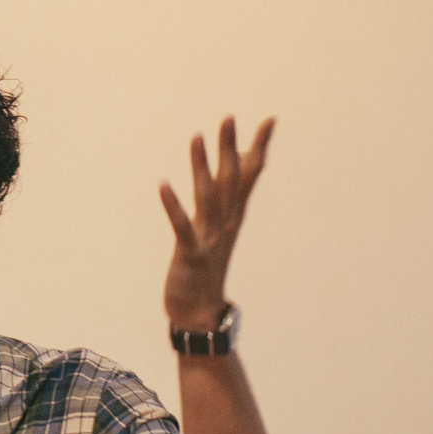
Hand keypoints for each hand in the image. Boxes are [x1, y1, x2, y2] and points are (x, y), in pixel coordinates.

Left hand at [160, 116, 273, 331]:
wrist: (198, 316)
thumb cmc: (205, 271)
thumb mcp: (217, 233)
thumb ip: (224, 204)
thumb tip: (232, 177)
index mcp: (233, 217)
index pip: (250, 177)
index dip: (258, 148)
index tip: (268, 120)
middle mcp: (225, 224)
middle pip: (231, 180)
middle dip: (229, 148)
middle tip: (228, 117)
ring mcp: (210, 239)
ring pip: (208, 196)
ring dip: (202, 166)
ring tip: (196, 137)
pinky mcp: (190, 255)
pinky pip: (183, 226)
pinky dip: (174, 206)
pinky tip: (163, 184)